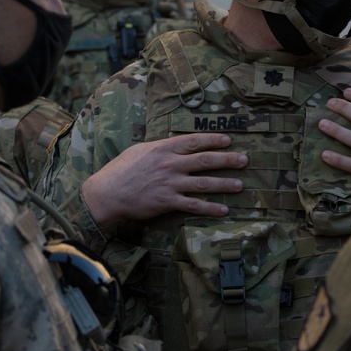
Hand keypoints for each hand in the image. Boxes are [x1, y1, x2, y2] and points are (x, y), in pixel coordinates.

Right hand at [81, 133, 246, 224]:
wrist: (106, 193)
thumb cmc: (120, 170)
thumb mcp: (140, 150)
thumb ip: (160, 148)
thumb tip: (175, 146)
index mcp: (163, 148)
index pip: (193, 141)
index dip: (213, 140)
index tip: (228, 140)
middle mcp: (170, 164)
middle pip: (204, 160)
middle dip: (227, 159)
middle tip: (244, 160)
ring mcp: (170, 184)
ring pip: (203, 182)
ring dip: (224, 184)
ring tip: (240, 185)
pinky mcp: (167, 202)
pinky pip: (193, 205)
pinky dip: (210, 208)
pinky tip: (223, 209)